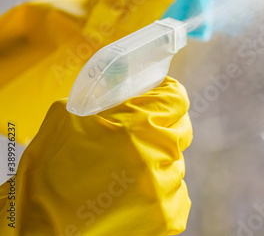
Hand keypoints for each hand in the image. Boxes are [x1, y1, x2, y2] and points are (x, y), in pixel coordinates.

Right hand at [0, 76, 192, 234]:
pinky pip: (177, 193)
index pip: (176, 99)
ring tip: (127, 173)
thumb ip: (105, 97)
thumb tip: (125, 86)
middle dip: (161, 129)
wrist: (39, 230)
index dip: (166, 95)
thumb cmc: (47, 173)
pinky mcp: (167, 217)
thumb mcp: (68, 118)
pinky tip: (134, 195)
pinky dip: (161, 192)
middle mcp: (155, 156)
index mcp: (135, 126)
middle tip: (138, 138)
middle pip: (181, 130)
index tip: (160, 97)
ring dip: (158, 163)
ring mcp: (164, 190)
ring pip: (177, 163)